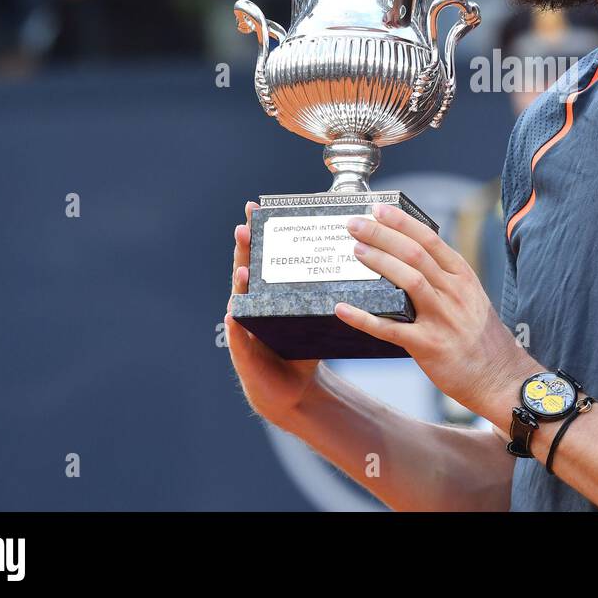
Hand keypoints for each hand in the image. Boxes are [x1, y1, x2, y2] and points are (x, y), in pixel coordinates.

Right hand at [226, 201, 322, 425]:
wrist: (294, 391)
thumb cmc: (305, 346)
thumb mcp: (317, 312)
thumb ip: (330, 288)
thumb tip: (364, 258)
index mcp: (269, 292)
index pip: (262, 256)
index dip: (258, 232)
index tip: (256, 207)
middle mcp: (252, 305)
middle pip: (245, 270)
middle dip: (243, 249)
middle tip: (243, 226)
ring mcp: (244, 328)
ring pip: (239, 301)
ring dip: (239, 284)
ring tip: (243, 268)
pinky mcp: (245, 355)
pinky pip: (239, 339)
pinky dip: (236, 328)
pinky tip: (233, 317)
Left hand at [338, 202, 534, 416]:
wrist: (500, 378)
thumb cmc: (482, 338)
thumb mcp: (471, 298)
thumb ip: (444, 279)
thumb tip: (410, 259)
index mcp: (462, 276)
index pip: (430, 239)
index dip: (401, 222)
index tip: (379, 209)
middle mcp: (454, 292)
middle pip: (415, 253)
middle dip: (382, 235)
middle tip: (355, 224)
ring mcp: (442, 318)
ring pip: (408, 280)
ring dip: (379, 262)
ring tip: (356, 251)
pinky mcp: (429, 346)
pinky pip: (391, 329)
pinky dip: (364, 318)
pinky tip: (343, 309)